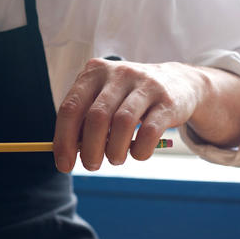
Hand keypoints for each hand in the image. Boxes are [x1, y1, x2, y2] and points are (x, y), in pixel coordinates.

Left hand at [53, 58, 205, 171]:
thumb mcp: (103, 99)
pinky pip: (150, 131)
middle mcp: (118, 73)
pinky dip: (140, 150)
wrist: (176, 82)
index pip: (70, 108)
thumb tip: (66, 154)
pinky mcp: (167, 100)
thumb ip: (83, 121)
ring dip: (115, 150)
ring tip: (115, 159)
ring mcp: (145, 84)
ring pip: (123, 123)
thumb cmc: (127, 98)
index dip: (63, 140)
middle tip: (91, 165)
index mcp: (94, 72)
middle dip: (90, 149)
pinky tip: (138, 153)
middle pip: (96, 117)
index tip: (64, 165)